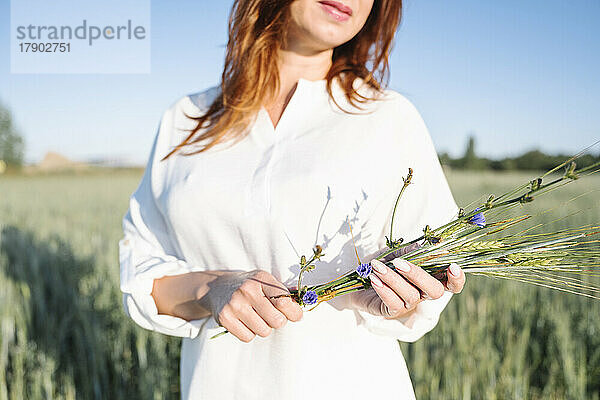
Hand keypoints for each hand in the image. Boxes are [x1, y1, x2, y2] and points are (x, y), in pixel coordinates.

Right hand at [205, 270, 302, 342]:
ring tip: (257, 317)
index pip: (284, 301)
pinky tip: (246, 322)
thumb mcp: (265, 281)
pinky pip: (248, 337)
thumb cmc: (249, 286)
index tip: (296, 316)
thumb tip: (303, 308)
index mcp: (261, 278)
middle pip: (277, 321)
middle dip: (278, 321)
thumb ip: (283, 292)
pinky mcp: (224, 318)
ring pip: (264, 331)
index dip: (294, 313)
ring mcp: (234, 304)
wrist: (217, 287)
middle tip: (272, 315)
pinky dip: (250, 333)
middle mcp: (247, 290)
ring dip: (264, 328)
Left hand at [350, 259, 464, 319]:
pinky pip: (393, 303)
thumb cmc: (379, 264)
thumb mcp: (393, 253)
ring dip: (393, 278)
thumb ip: (409, 251)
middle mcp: (422, 294)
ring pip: (411, 295)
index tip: (453, 266)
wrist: (353, 278)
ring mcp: (407, 305)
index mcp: (428, 278)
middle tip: (399, 262)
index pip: (451, 284)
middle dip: (419, 275)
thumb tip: (422, 247)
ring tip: (377, 266)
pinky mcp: (390, 311)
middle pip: (435, 292)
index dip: (457, 279)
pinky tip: (374, 278)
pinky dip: (384, 289)